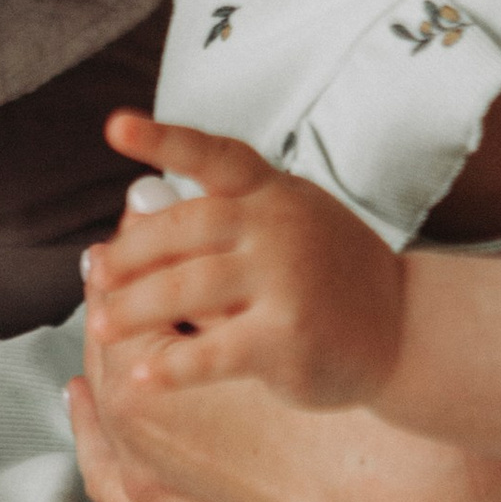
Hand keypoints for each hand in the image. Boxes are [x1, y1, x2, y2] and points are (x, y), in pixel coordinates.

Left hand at [85, 113, 402, 403]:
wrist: (406, 330)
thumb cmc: (330, 277)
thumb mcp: (287, 224)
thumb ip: (222, 218)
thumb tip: (132, 214)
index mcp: (272, 193)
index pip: (214, 155)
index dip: (163, 139)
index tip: (114, 126)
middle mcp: (278, 227)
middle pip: (183, 228)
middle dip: (129, 253)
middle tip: (94, 272)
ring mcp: (285, 280)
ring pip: (187, 288)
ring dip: (135, 308)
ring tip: (99, 325)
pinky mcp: (288, 336)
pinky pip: (215, 350)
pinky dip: (176, 365)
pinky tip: (145, 376)